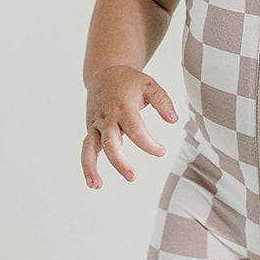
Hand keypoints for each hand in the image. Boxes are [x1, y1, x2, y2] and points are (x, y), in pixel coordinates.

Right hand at [82, 65, 177, 187]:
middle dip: (119, 160)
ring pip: (90, 147)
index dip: (148, 144)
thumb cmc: (129, 82)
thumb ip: (163, 102)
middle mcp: (107, 117)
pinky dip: (87, 165)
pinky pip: (86, 149)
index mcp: (122, 106)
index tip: (161, 151)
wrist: (103, 73)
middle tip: (132, 176)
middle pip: (110, 141)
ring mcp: (96, 124)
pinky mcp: (91, 130)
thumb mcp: (149, 85)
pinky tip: (94, 183)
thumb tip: (174, 120)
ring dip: (91, 166)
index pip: (135, 129)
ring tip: (97, 185)